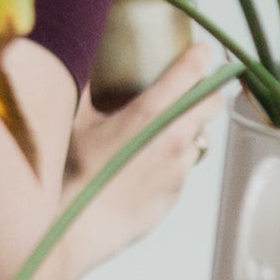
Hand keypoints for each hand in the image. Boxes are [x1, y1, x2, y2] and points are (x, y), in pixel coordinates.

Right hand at [63, 32, 223, 261]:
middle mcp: (174, 138)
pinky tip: (141, 164)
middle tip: (191, 85)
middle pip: (211, 103)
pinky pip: (181, 167)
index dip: (200, 57)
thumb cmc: (69, 174)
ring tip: (157, 129)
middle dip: (205, 90)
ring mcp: (179, 168)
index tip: (202, 50)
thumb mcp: (71, 121)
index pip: (191, 74)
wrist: (74, 228)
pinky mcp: (176, 193)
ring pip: (196, 137)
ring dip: (185, 127)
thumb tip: (84, 61)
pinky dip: (170, 158)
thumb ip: (85, 88)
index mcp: (150, 114)